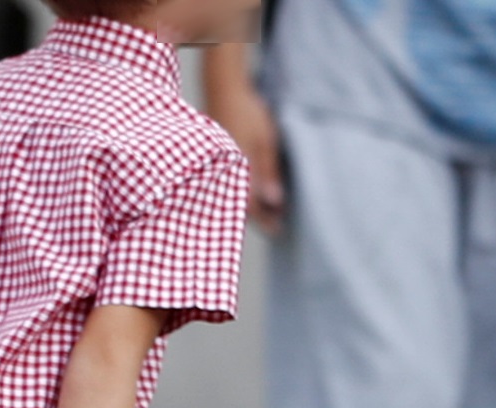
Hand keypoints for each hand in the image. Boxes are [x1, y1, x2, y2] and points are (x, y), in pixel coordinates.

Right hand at [211, 76, 286, 231]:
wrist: (223, 87)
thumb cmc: (246, 113)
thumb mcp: (263, 142)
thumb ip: (268, 172)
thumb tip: (275, 202)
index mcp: (236, 172)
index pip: (250, 207)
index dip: (265, 220)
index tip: (278, 230)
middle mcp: (224, 174)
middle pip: (240, 205)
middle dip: (258, 216)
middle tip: (275, 224)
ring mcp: (218, 167)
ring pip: (234, 194)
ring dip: (249, 203)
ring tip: (266, 209)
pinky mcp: (217, 159)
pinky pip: (229, 182)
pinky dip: (242, 189)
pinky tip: (250, 189)